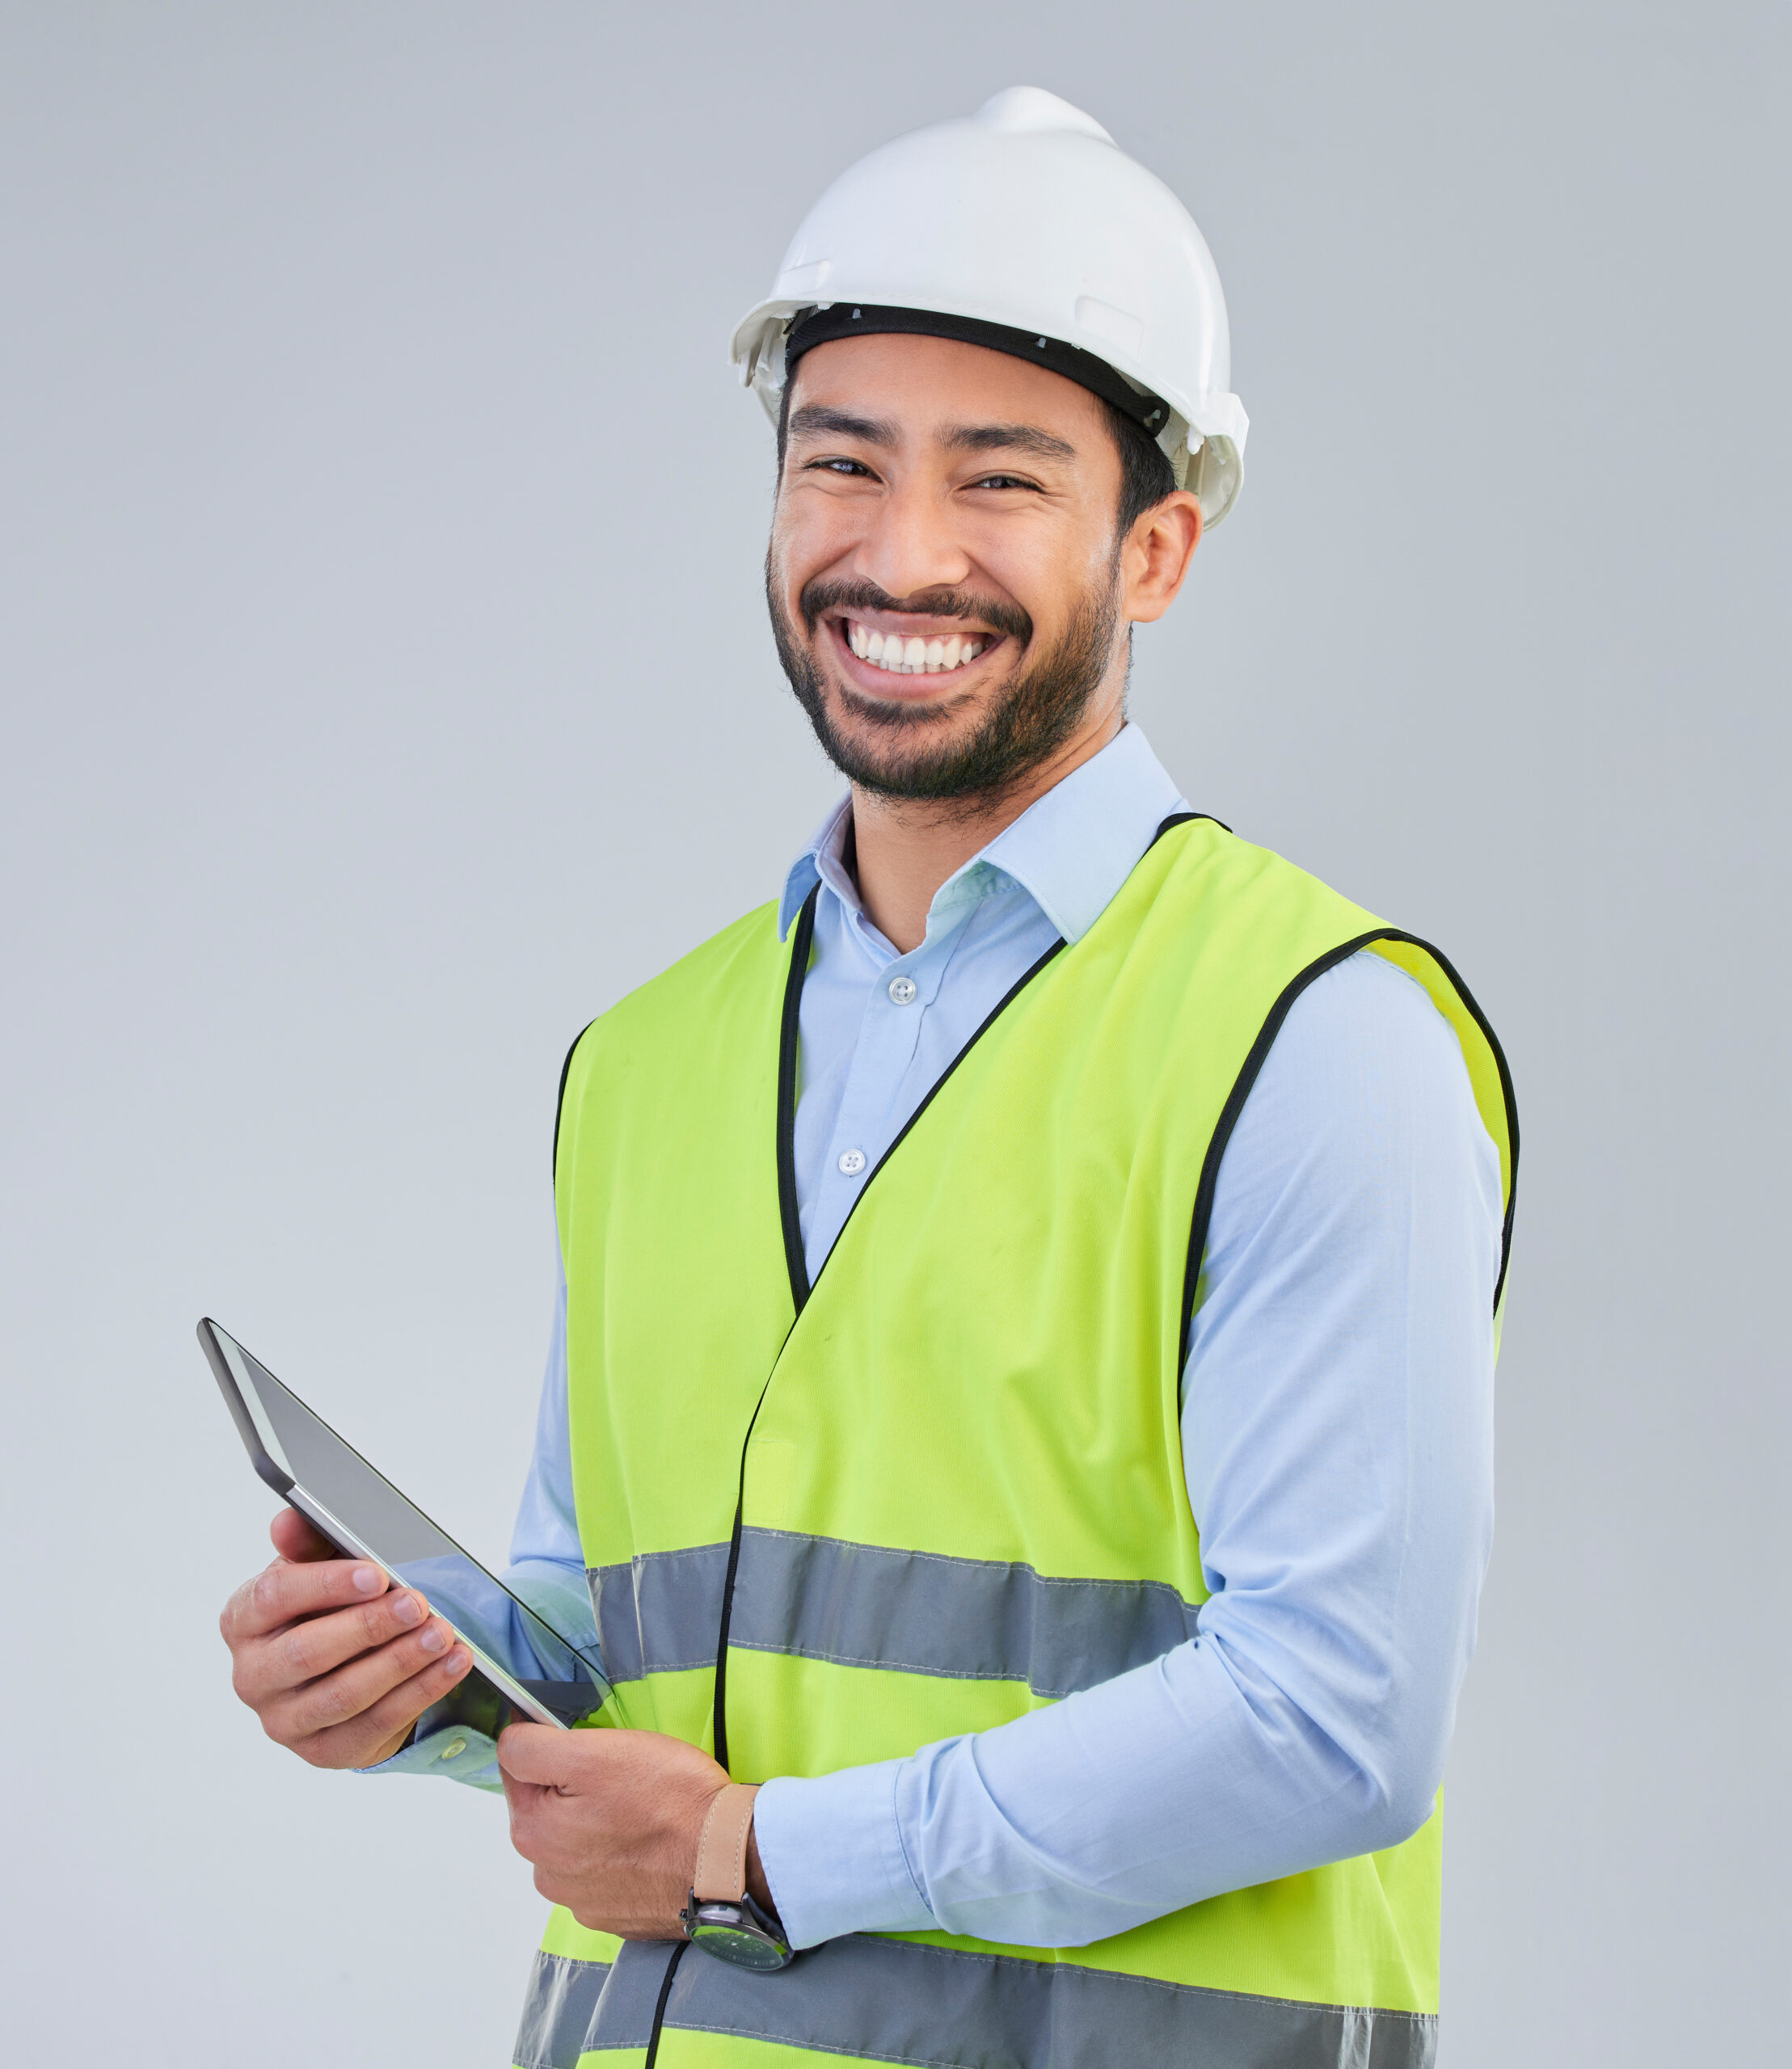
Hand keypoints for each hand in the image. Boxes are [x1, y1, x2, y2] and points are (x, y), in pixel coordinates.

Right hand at [219, 1507, 472, 1768]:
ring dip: (400, 1662)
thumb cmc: (325, 1606)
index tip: (377, 1574)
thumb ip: (307, 1541)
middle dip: (369, 1626)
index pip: (273, 1599)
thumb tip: (289, 1519)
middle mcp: (253, 1676)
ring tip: (443, 1634)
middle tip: (418, 1604)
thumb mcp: (318, 1566)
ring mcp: (285, 1721)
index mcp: (244, 1621)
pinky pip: (375, 1725)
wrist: (338, 1667)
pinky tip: (451, 1665)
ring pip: (343, 1695)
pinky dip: (420, 1692)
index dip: (326, 1585)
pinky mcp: (324, 1751)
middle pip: (307, 1653)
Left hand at [498, 1724, 776, 1939]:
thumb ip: (533, 1747)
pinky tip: (652, 1843)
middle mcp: (547, 1874)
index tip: (593, 1747)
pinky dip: (625, 1854)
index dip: (555, 1746)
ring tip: (645, 1811)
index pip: (519, 1767)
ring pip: (580, 1838)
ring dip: (601, 1822)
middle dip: (578, 1786)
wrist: (726, 1860)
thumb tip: (509, 1742)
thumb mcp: (593, 1753)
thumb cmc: (666, 1800)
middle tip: (626, 1777)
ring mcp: (583, 1901)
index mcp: (532, 1832)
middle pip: (549, 1805)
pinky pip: (609, 1870)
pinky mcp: (618, 1915)